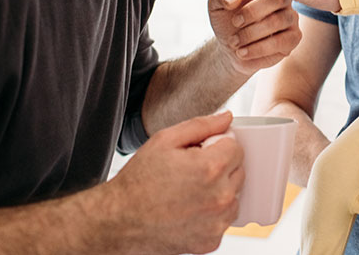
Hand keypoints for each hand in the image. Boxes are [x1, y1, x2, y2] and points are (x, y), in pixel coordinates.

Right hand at [105, 112, 244, 253]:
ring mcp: (217, 222)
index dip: (217, 145)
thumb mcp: (165, 140)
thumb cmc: (139, 181)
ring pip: (234, 195)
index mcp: (211, 169)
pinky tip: (190, 208)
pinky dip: (212, 213)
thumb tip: (226, 118)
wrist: (120, 221)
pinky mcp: (212, 241)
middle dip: (220, 166)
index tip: (201, 151)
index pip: (236, 147)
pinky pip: (224, 219)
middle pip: (239, 170)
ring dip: (220, 190)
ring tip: (190, 190)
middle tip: (192, 169)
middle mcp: (220, 197)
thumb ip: (201, 125)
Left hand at [208, 0, 300, 75]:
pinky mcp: (292, 39)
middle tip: (235, 23)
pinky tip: (243, 52)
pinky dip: (258, 49)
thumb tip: (234, 0)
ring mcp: (290, 18)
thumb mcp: (216, 6)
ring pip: (277, 21)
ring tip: (235, 41)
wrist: (231, 48)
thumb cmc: (227, 22)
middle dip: (252, 12)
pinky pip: (280, 42)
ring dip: (251, 33)